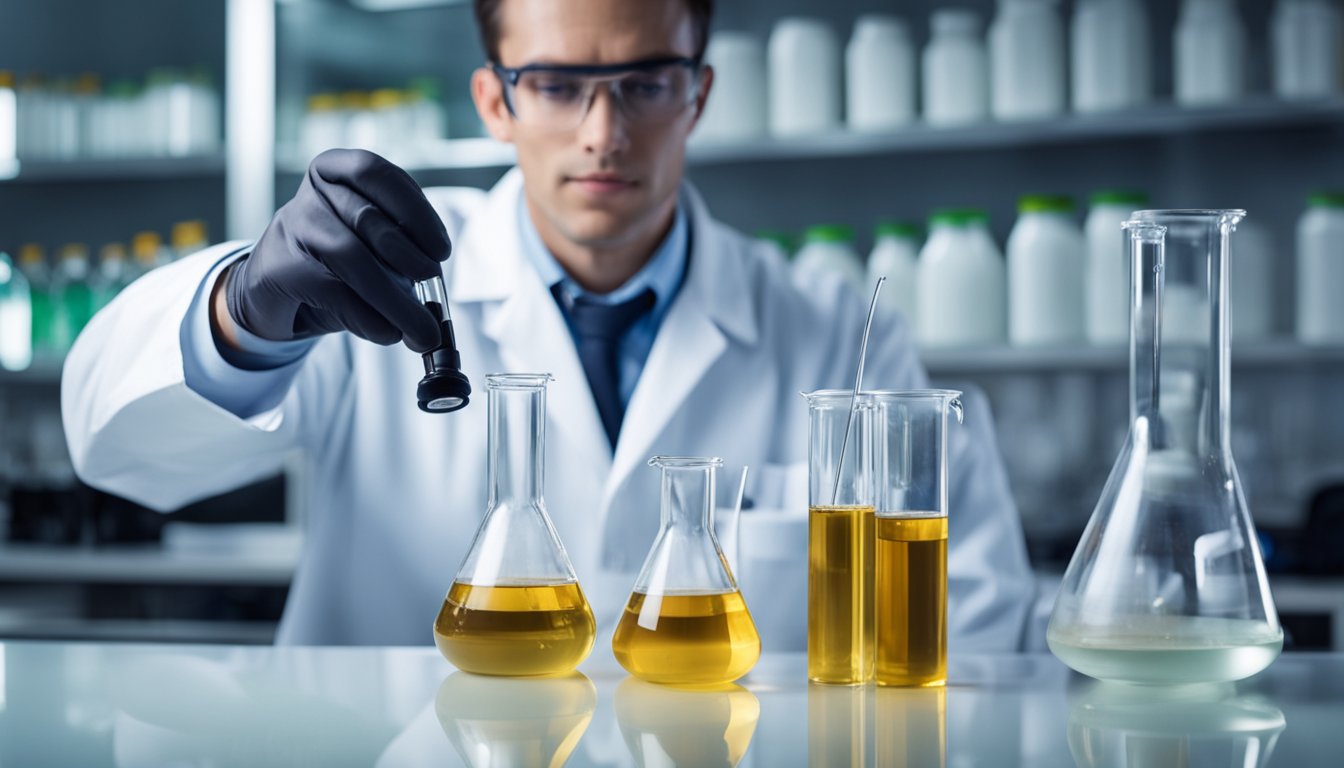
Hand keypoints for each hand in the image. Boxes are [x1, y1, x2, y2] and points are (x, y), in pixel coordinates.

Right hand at [222, 149, 449, 351]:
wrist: (274, 293)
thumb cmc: (335, 265)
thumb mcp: (375, 254)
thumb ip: (404, 266)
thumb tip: (436, 310)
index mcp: (338, 173)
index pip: (378, 175)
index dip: (415, 210)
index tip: (441, 249)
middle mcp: (311, 193)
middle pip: (369, 220)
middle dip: (411, 261)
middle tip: (436, 294)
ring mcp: (292, 228)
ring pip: (352, 257)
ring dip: (395, 301)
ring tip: (422, 332)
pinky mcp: (280, 269)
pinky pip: (334, 293)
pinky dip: (369, 320)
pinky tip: (387, 333)